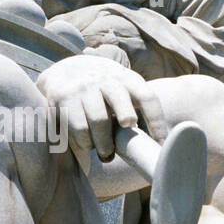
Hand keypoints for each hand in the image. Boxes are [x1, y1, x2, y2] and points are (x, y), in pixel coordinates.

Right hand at [36, 53, 166, 161]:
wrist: (67, 69)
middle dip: (128, 126)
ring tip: (105, 154)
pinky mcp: (62, 97)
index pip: (148, 97)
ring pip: (98, 122)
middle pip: (123, 109)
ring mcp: (83, 87)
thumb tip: (159, 144)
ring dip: (103, 145)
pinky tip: (86, 148)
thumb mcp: (124, 89)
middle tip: (124, 147)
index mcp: (127, 79)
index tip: (161, 145)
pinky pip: (77, 128)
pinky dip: (83, 145)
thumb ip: (138, 106)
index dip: (157, 122)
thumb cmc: (104, 90)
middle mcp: (105, 79)